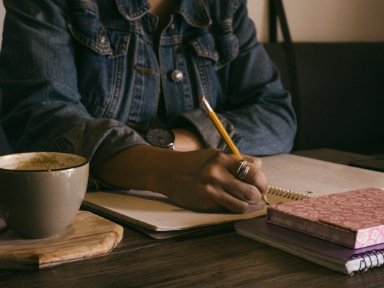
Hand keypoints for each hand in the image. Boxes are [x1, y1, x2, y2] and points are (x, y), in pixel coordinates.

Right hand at [95, 145, 268, 212]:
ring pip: (243, 205)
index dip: (262, 179)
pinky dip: (232, 208)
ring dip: (247, 204)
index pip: (254, 170)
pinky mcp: (205, 204)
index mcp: (222, 158)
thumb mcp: (214, 154)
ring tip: (243, 200)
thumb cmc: (194, 162)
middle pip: (252, 189)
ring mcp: (211, 191)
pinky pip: (228, 209)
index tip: (260, 183)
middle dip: (258, 194)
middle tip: (256, 195)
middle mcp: (217, 174)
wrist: (167, 171)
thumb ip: (236, 161)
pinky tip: (229, 202)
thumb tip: (259, 169)